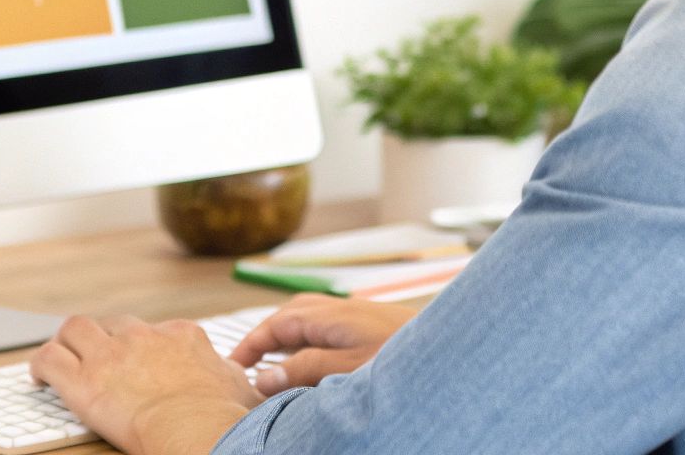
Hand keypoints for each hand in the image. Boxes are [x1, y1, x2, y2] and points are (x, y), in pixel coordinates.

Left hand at [29, 314, 263, 454]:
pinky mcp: (84, 381)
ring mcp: (111, 355)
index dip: (146, 347)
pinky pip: (50, 360)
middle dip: (104, 337)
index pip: (157, 331)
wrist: (196, 429)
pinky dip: (41, 364)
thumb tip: (242, 381)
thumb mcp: (241, 387)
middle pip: (114, 323)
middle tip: (97, 353)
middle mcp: (143, 337)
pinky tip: (39, 375)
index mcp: (181, 337)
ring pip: (75, 328)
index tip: (143, 362)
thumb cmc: (223, 417)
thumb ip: (232, 377)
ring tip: (61, 353)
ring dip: (67, 340)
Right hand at [228, 294, 418, 394]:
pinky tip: (318, 358)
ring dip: (289, 335)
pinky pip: (329, 326)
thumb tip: (264, 375)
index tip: (233, 363)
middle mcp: (339, 309)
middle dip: (266, 335)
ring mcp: (357, 314)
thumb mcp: (346, 369)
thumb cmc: (401, 356)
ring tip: (276, 360)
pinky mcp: (372, 324)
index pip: (276, 325)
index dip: (251, 344)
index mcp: (328, 315)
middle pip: (290, 315)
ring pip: (310, 319)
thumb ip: (304, 370)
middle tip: (248, 361)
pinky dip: (311, 339)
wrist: (451, 348)